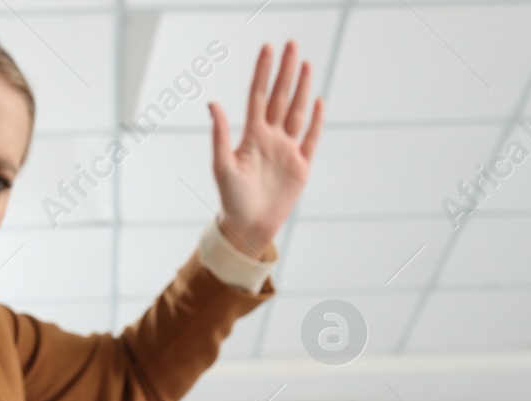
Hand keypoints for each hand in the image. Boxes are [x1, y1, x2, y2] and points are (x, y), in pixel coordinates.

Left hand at [209, 41, 323, 257]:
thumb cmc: (231, 198)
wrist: (248, 226)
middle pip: (280, 97)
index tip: (268, 48)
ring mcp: (287, 150)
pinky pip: (311, 138)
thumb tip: (212, 103)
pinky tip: (318, 102)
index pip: (259, 95)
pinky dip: (315, 121)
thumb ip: (220, 134)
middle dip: (285, 71)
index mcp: (252, 135)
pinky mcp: (301, 166)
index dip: (263, 72)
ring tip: (305, 64)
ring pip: (296, 112)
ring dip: (301, 89)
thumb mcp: (222, 165)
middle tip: (291, 45)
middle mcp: (270, 137)